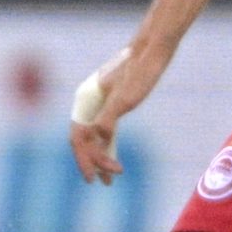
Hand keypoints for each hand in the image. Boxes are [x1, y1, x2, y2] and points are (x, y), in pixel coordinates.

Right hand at [68, 39, 172, 185]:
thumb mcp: (126, 97)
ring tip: (111, 176)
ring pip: (94, 134)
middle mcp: (88, 100)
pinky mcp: (112, 101)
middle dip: (92, 161)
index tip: (94, 178)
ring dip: (101, 155)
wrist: (154, 49)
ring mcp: (99, 101)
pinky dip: (108, 144)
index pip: (77, 136)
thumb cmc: (141, 71)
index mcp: (86, 99)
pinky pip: (104, 128)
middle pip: (83, 138)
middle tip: (104, 182)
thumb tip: (100, 136)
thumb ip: (110, 116)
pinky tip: (114, 155)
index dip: (84, 159)